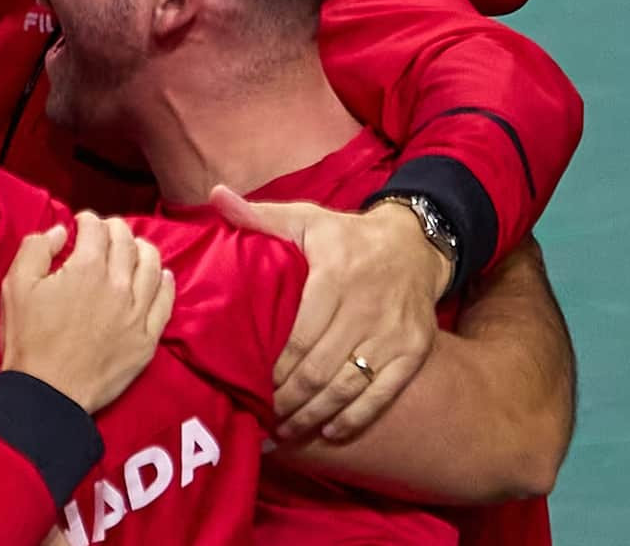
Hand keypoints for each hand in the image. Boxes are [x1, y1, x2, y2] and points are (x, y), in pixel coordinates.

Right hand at [0, 213, 175, 413]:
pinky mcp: (147, 338)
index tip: (82, 222)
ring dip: (143, 249)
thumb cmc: (28, 339)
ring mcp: (137, 313)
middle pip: (127, 243)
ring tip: (135, 246)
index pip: (96, 229)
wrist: (48, 393)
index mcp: (86, 268)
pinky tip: (162, 275)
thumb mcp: (15, 285)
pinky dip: (165, 282)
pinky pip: (166, 302)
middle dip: (116, 229)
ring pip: (152, 267)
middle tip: (106, 230)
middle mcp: (119, 285)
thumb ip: (36, 248)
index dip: (88, 220)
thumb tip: (60, 232)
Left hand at [213, 188, 445, 440]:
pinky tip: (329, 432)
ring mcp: (394, 334)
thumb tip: (215, 197)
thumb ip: (259, 216)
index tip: (249, 386)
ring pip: (349, 386)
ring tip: (285, 431)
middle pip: (321, 368)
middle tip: (260, 420)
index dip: (274, 368)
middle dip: (288, 400)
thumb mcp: (305, 218)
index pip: (300, 335)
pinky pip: (383, 394)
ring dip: (315, 415)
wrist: (414, 245)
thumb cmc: (345, 236)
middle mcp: (367, 307)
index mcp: (335, 275)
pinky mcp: (414, 352)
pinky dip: (355, 418)